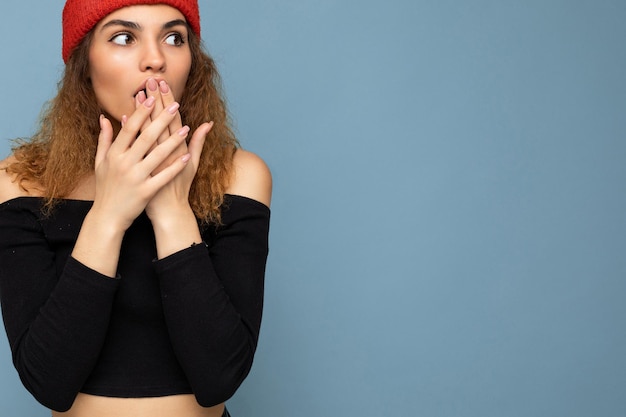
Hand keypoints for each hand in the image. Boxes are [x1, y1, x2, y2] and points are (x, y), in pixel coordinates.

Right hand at [92, 94, 191, 231]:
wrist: (107, 216)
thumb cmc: (106, 187)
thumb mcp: (100, 162)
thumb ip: (104, 139)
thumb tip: (104, 117)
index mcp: (114, 154)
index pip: (129, 128)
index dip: (141, 113)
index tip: (152, 98)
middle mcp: (124, 164)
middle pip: (146, 137)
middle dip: (161, 120)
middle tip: (175, 105)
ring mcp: (135, 178)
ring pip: (157, 155)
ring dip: (174, 141)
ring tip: (187, 128)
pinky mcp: (145, 192)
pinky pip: (163, 177)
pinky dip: (176, 166)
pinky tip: (187, 156)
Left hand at [135, 78, 212, 224]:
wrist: (168, 210)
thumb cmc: (179, 187)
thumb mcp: (193, 163)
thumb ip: (198, 142)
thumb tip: (207, 123)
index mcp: (180, 148)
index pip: (174, 119)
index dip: (168, 100)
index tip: (163, 83)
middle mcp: (168, 152)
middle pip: (162, 121)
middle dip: (157, 100)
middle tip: (151, 80)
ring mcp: (155, 160)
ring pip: (149, 131)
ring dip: (144, 111)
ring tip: (138, 93)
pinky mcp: (144, 167)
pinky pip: (137, 147)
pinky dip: (131, 133)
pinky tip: (125, 119)